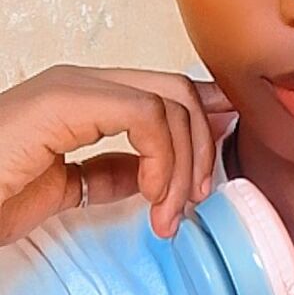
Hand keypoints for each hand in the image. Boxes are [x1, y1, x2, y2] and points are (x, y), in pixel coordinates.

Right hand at [0, 64, 235, 244]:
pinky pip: (146, 115)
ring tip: (169, 212)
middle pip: (177, 91)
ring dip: (183, 165)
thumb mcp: (65, 186)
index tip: (228, 139)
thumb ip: (108, 171)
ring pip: (170, 102)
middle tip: (197, 197)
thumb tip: (148, 173)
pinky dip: (163, 159)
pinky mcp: (68, 101)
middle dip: (202, 145)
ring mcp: (75, 87)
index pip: (163, 88)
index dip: (204, 110)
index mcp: (84, 96)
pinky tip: (151, 196)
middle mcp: (84, 82)